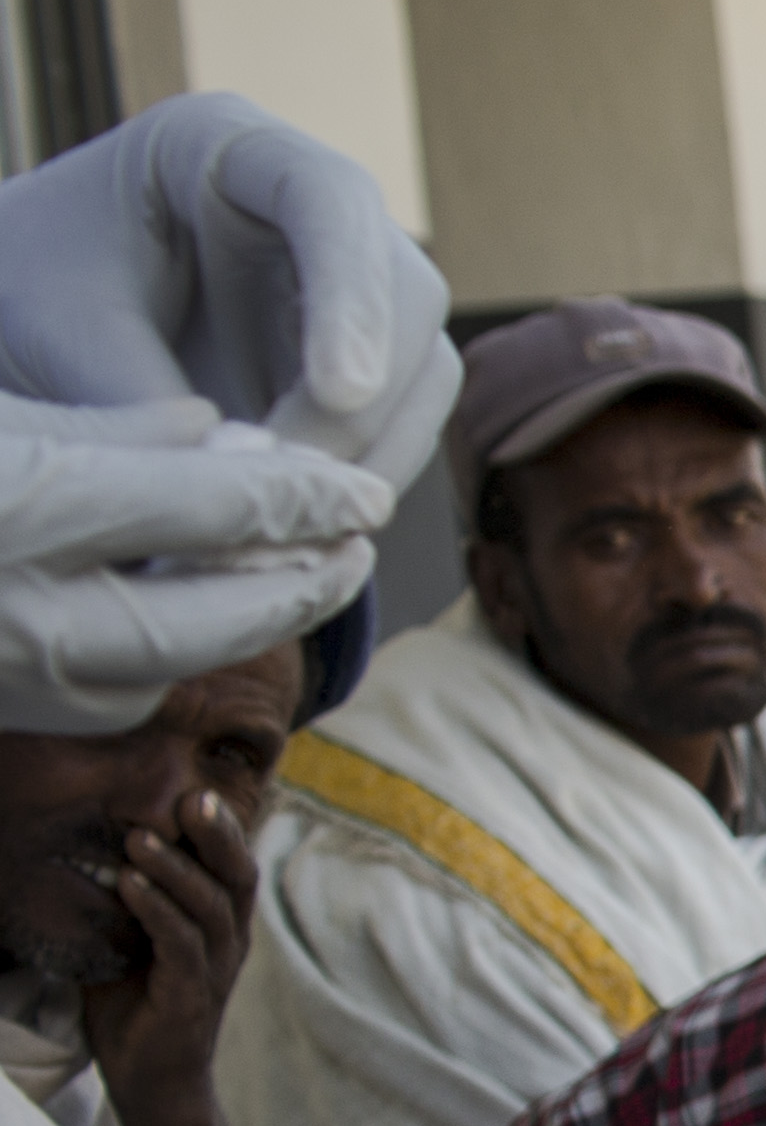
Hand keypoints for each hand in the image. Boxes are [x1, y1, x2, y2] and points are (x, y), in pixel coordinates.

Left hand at [0, 93, 456, 479]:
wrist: (25, 320)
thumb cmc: (28, 292)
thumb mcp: (61, 333)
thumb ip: (146, 395)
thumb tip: (246, 484)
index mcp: (228, 147)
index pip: (328, 199)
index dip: (349, 293)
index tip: (338, 393)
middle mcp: (314, 208)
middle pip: (401, 296)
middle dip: (358, 405)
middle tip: (291, 488)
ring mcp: (349, 281)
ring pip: (419, 369)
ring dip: (367, 454)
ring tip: (284, 519)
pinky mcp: (359, 354)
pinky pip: (398, 421)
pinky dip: (356, 476)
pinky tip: (298, 521)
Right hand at [0, 397, 397, 734]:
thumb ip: (99, 427)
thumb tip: (210, 425)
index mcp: (23, 512)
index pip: (207, 508)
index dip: (305, 500)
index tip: (369, 497)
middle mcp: (17, 615)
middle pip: (205, 625)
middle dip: (298, 596)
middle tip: (358, 557)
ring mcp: (1, 675)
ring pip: (152, 682)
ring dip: (230, 636)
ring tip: (290, 589)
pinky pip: (91, 701)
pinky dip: (151, 662)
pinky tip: (184, 620)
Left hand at [76, 775, 259, 1125]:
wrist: (152, 1084)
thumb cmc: (139, 1012)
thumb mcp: (133, 945)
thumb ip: (129, 905)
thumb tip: (91, 854)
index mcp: (221, 928)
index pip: (233, 867)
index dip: (222, 829)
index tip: (196, 791)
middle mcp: (229, 943)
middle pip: (237, 877)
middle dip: (216, 834)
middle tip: (190, 797)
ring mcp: (214, 971)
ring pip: (209, 906)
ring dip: (175, 867)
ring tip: (140, 837)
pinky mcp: (191, 997)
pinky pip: (180, 944)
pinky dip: (155, 909)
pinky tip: (129, 883)